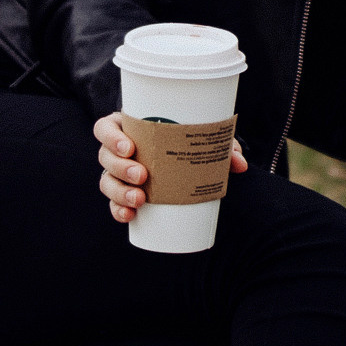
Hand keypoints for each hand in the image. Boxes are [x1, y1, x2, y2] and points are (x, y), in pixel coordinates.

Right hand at [96, 113, 246, 227]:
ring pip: (106, 182)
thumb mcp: (203, 140)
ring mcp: (118, 175)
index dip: (110, 137)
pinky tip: (129, 216)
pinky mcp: (123, 195)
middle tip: (143, 176)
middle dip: (120, 168)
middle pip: (105, 157)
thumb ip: (222, 148)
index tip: (130, 147)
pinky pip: (114, 204)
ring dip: (119, 191)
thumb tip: (240, 165)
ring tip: (140, 199)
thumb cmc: (189, 143)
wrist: (188, 165)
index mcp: (128, 128)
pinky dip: (119, 211)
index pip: (105, 128)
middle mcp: (118, 151)